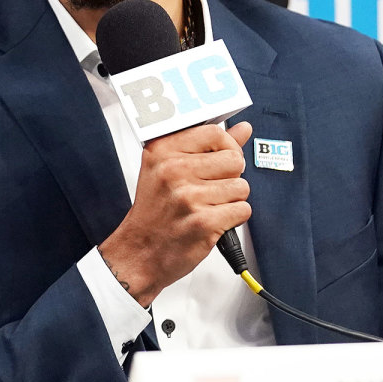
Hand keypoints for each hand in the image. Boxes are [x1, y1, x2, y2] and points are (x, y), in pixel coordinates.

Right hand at [98, 121, 252, 306]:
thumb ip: (208, 146)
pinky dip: (234, 219)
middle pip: (234, 159)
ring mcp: (188, 196)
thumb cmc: (155, 213)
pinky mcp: (204, 222)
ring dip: (232, 200)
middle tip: (210, 190)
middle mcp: (173, 170)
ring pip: (241, 186)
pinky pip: (243, 209)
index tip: (222, 159)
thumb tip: (243, 129)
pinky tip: (213, 222)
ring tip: (209, 207)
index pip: (215, 133)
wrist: (139, 253)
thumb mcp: (169, 169)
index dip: (227, 147)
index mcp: (162, 151)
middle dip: (230, 176)